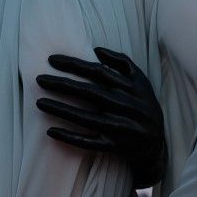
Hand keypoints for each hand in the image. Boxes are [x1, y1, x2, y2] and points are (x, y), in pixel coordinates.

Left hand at [36, 47, 165, 187]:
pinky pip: (90, 142)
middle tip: (39, 79)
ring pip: (86, 118)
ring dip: (61, 110)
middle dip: (62, 84)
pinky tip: (51, 131)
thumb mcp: (141, 82)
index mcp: (131, 88)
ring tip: (39, 102)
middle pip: (89, 92)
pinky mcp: (115, 146)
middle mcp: (126, 107)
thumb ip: (123, 62)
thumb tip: (97, 49)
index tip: (51, 60)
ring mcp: (121, 128)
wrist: (157, 144)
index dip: (74, 64)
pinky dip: (70, 137)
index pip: (98, 72)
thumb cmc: (144, 106)